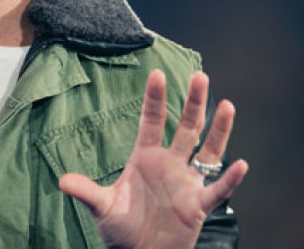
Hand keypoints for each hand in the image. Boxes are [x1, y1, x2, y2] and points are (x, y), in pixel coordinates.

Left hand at [59, 70, 247, 248]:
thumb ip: (86, 191)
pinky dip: (230, 179)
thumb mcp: (102, 207)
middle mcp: (170, 164)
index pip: (152, 122)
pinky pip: (217, 190)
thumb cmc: (121, 229)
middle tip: (200, 75)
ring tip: (227, 105)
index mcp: (146, 157)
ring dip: (218, 130)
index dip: (155, 99)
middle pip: (186, 127)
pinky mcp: (198, 206)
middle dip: (193, 102)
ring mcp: (186, 183)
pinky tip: (241, 165)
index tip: (156, 74)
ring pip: (207, 151)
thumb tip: (61, 181)